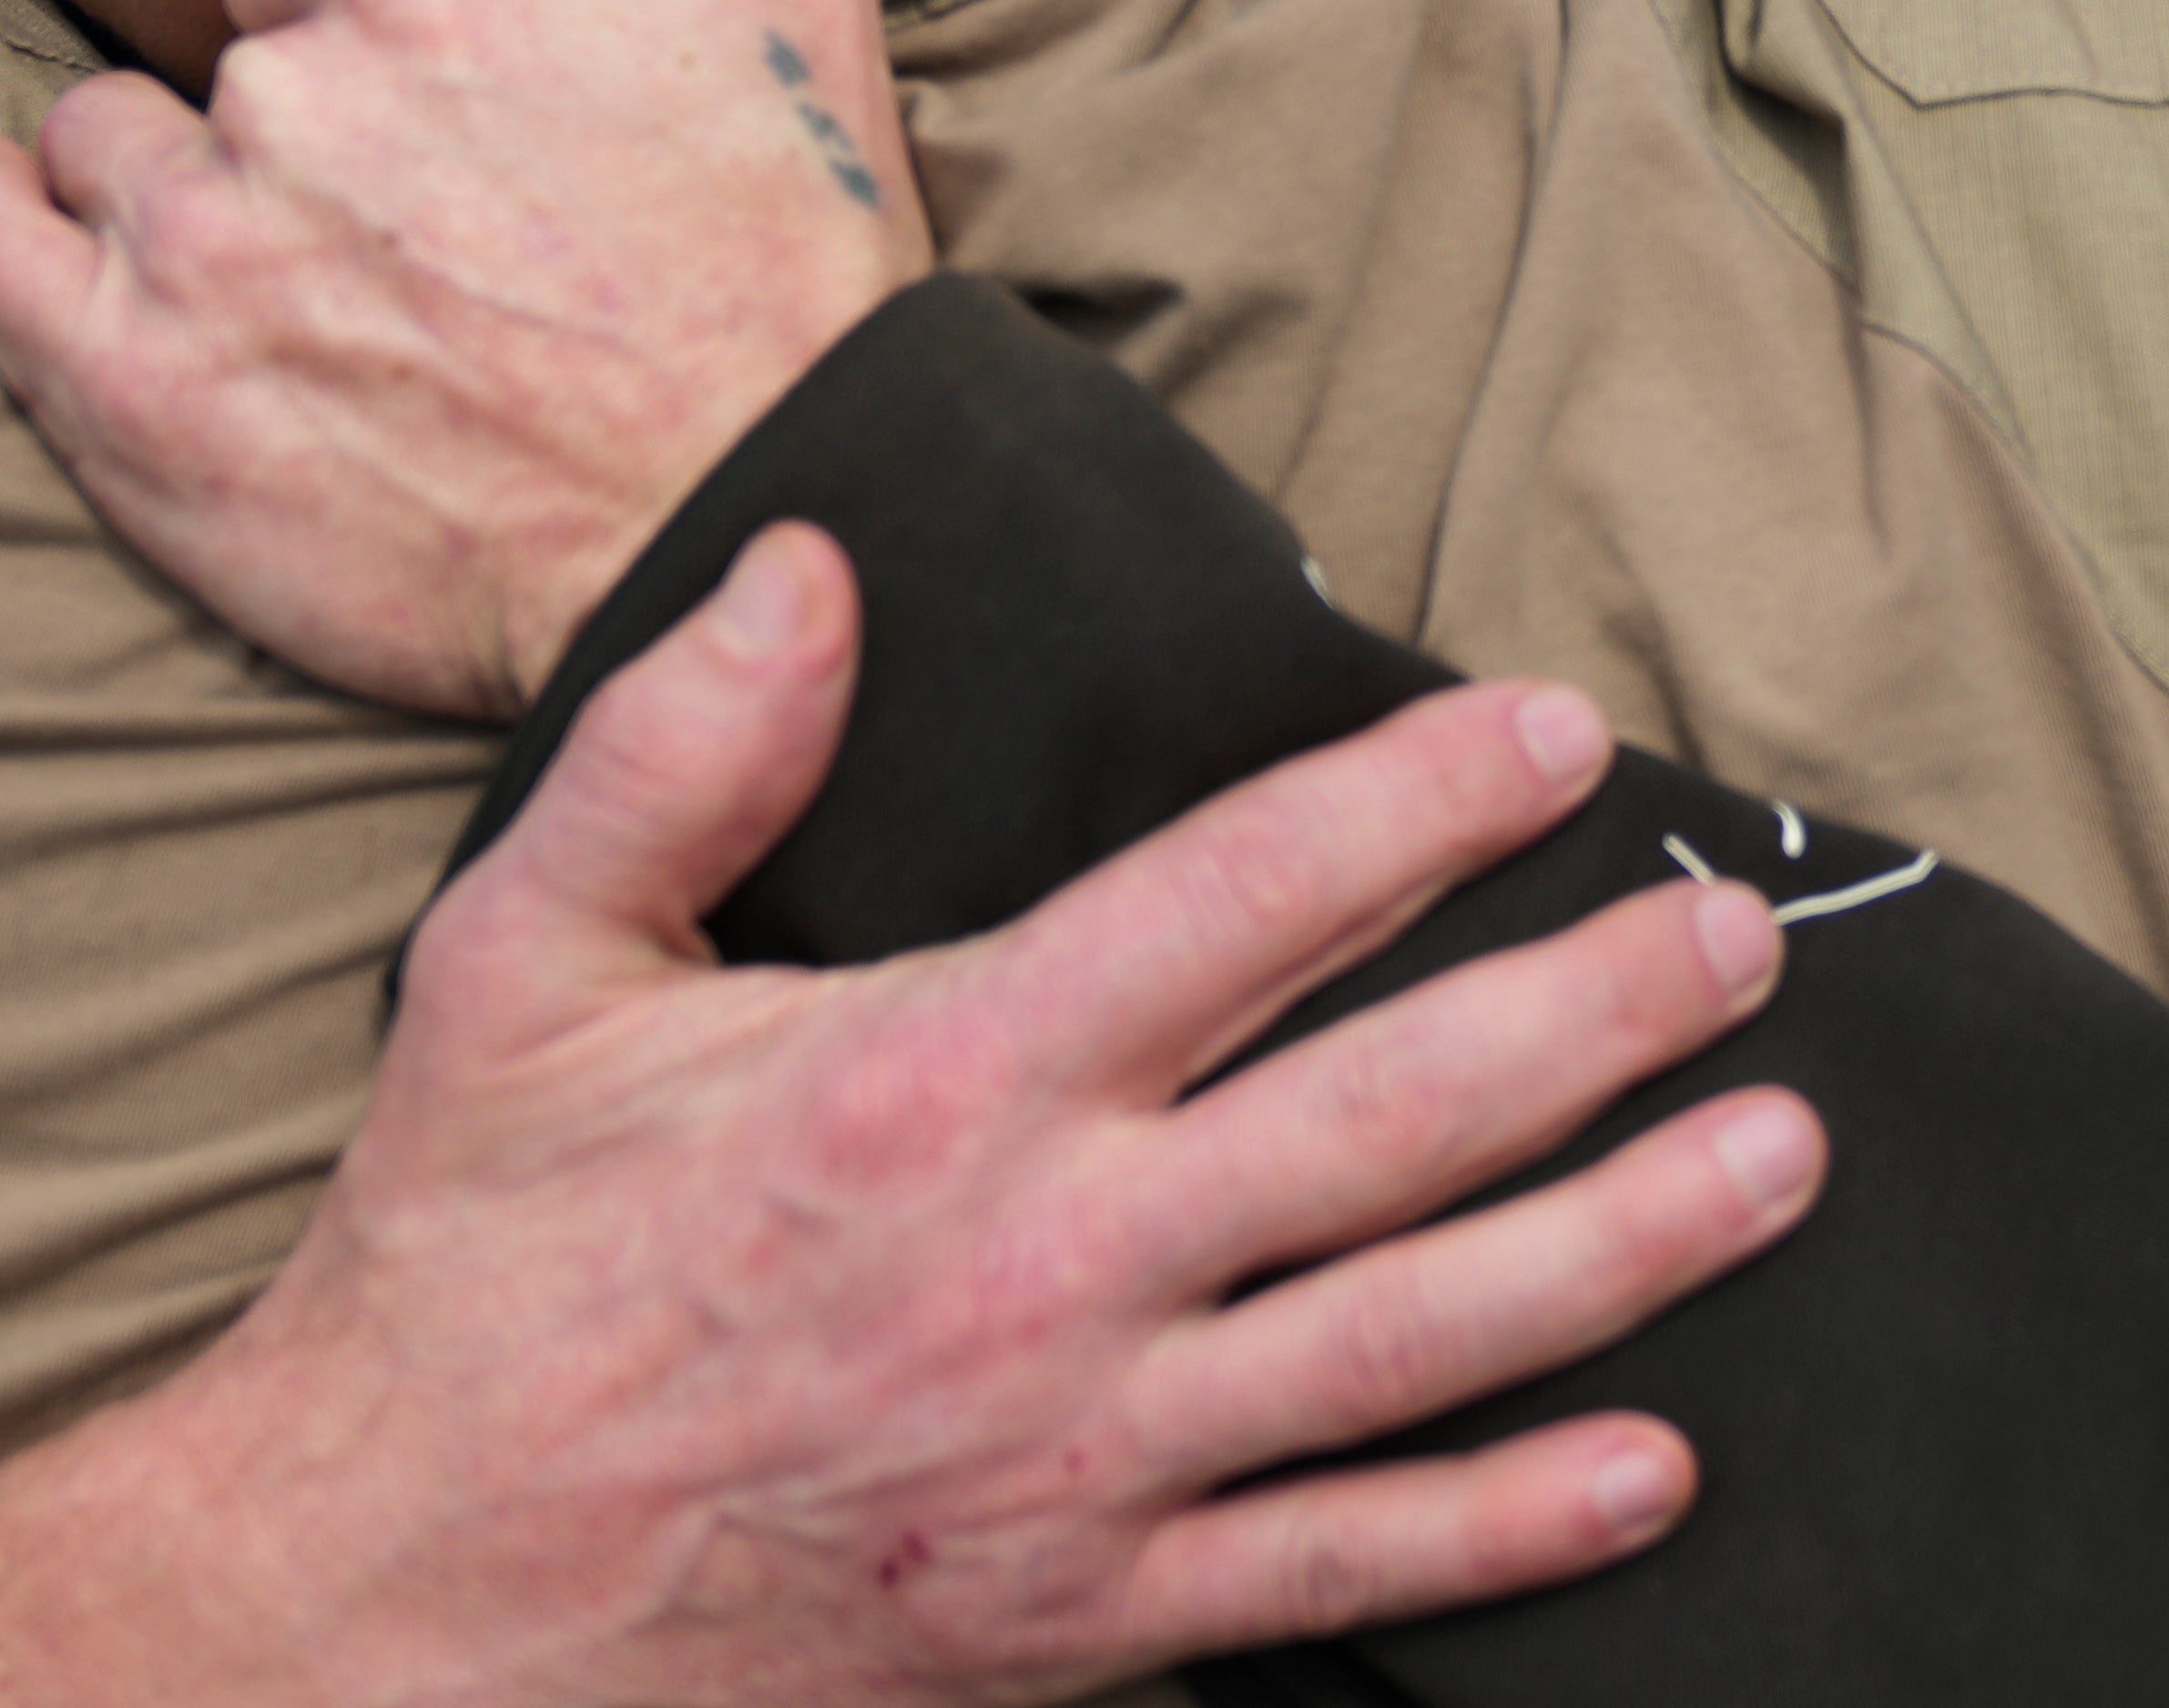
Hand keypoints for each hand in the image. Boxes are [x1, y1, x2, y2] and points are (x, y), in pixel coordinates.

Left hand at [0, 0, 926, 713]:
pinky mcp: (127, 390)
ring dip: (167, 185)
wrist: (745, 536)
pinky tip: (47, 246)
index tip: (455, 122)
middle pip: (223, 51)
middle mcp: (290, 83)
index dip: (388, 28)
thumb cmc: (788, 261)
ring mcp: (196, 240)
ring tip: (285, 285)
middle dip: (299, 116)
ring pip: (102, 140)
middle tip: (410, 234)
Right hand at [154, 527, 1814, 1703]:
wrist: (385, 1612)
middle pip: (1395, 1114)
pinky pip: (1342, 1570)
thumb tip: (810, 565)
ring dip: (1625, 1246)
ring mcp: (1085, 1456)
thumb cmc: (464, 1278)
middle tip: (1741, 937)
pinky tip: (1653, 1471)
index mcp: (936, 1080)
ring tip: (1783, 1159)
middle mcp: (1050, 1262)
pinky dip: (1510, 1524)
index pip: (1238, 899)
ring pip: (1421, 1337)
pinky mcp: (1083, 1614)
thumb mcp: (518, 971)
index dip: (1414, 802)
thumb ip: (678, 753)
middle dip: (1599, 1013)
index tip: (1551, 735)